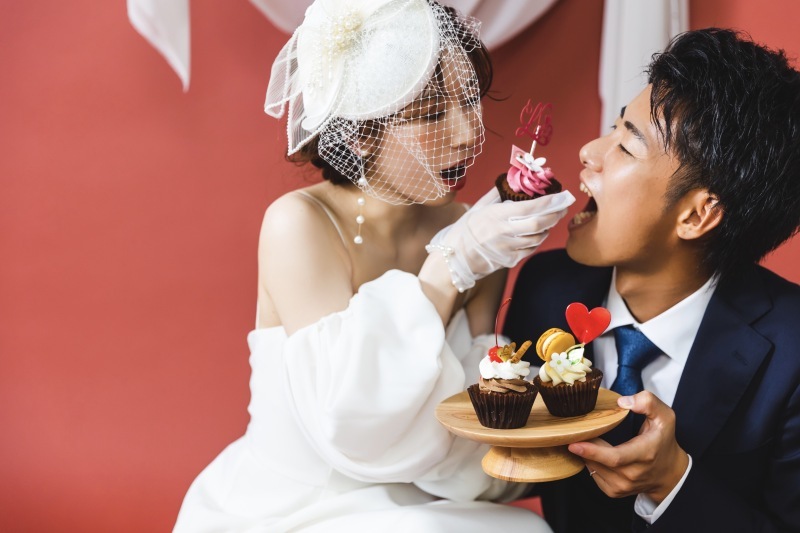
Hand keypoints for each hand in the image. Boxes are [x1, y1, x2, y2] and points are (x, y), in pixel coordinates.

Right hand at [426, 188, 574, 291]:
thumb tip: (513, 178)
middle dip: (555, 215)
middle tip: (562, 208)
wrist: (455, 257)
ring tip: (550, 220)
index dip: (548, 202)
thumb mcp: (478, 207)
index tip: (560, 196)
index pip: (529, 208)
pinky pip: (530, 250)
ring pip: (537, 238)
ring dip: (548, 228)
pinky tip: (538, 234)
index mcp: (496, 216)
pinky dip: (537, 241)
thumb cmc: (466, 230)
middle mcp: (504, 232)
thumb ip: (497, 193)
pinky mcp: (510, 260)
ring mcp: (508, 248)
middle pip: (538, 224)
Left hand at [567, 391, 689, 503]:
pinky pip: (594, 476)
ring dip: (585, 454)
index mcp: (644, 454)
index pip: (615, 457)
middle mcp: (633, 474)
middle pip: (600, 463)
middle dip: (584, 448)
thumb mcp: (665, 416)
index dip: (592, 451)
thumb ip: (648, 402)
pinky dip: (590, 463)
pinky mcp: (616, 492)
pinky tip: (593, 453)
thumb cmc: (663, 441)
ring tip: (586, 439)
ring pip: (594, 469)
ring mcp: (624, 486)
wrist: (670, 473)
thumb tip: (622, 402)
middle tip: (573, 435)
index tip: (573, 444)